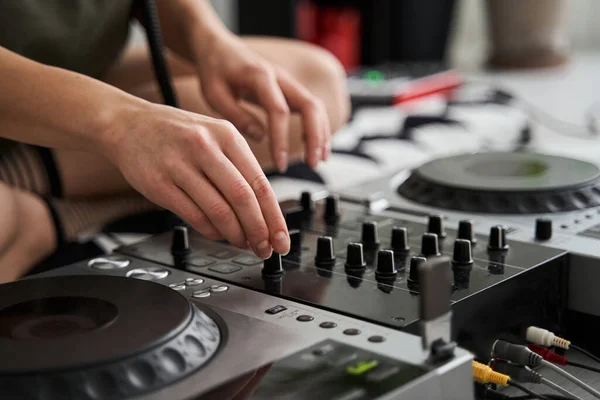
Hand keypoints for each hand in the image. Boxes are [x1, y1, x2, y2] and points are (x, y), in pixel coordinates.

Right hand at [106, 102, 289, 257]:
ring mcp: (180, 165)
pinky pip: (194, 215)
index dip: (274, 217)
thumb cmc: (176, 133)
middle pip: (243, 198)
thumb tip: (262, 212)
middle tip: (265, 248)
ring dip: (236, 235)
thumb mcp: (214, 136)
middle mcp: (205, 147)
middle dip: (259, 231)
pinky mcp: (159, 184)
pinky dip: (211, 231)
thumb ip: (238, 168)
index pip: (260, 183)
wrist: (127, 123)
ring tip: (243, 244)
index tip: (281, 238)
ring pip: (219, 210)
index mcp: (226, 135)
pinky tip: (219, 235)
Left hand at [195, 34, 330, 171]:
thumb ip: (237, 116)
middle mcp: (281, 77)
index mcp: (260, 76)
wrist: (219, 48)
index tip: (279, 163)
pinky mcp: (290, 90)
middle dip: (315, 136)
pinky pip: (311, 108)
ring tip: (318, 160)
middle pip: (310, 106)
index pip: (279, 110)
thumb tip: (261, 137)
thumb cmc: (214, 70)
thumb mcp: (214, 94)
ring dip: (321, 134)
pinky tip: (314, 148)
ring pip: (316, 107)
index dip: (281, 139)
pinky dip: (317, 128)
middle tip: (313, 163)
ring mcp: (289, 83)